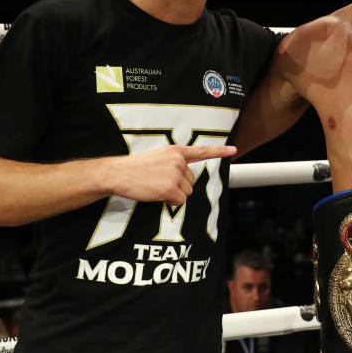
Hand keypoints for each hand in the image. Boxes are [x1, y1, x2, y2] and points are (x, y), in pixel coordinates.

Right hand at [105, 145, 236, 205]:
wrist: (118, 173)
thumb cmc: (135, 169)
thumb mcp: (158, 158)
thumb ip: (174, 164)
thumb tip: (185, 180)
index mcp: (175, 152)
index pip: (201, 151)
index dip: (219, 151)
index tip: (233, 150)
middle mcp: (178, 161)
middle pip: (191, 181)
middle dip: (179, 187)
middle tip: (159, 183)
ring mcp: (175, 174)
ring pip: (186, 192)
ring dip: (174, 195)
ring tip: (156, 187)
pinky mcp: (170, 188)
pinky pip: (179, 201)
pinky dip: (170, 202)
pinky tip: (157, 195)